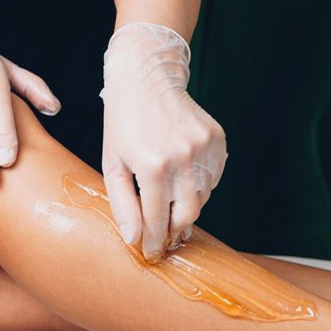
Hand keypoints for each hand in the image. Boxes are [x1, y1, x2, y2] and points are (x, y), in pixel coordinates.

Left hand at [101, 23, 226, 261]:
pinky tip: (182, 175)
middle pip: (187, 215)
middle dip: (175, 231)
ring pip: (202, 197)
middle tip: (165, 237)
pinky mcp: (217, 140)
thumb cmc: (123, 123)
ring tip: (170, 201)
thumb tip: (134, 240)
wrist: (147, 76)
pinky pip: (213, 177)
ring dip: (186, 206)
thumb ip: (123, 204)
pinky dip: (199, 185)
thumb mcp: (114, 164)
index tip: (153, 254)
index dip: (155, 242)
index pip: (158, 221)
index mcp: (153, 167)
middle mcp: (183, 158)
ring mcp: (204, 148)